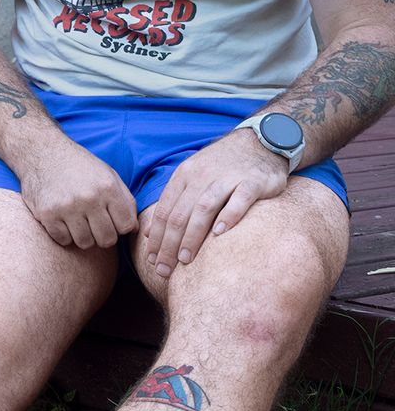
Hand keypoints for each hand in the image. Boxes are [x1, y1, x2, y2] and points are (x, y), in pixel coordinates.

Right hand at [20, 142, 137, 248]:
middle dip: (103, 235)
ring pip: (85, 243)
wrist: (44, 152)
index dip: (120, 227)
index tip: (111, 220)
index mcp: (108, 187)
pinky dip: (64, 234)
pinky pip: (63, 240)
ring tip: (79, 222)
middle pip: (107, 239)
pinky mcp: (48, 214)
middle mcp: (89, 198)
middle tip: (95, 224)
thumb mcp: (109, 175)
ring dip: (83, 236)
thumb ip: (125, 201)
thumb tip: (135, 229)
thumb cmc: (80, 166)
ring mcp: (67, 207)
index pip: (126, 226)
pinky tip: (63, 220)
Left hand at [144, 129, 288, 276]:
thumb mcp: (192, 177)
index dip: (156, 238)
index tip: (152, 261)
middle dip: (169, 245)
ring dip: (192, 236)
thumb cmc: (222, 167)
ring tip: (185, 259)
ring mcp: (228, 177)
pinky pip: (239, 200)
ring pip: (203, 208)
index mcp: (184, 176)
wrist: (261, 140)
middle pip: (180, 214)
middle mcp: (202, 176)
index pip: (164, 211)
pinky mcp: (253, 181)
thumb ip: (172, 203)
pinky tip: (220, 234)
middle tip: (164, 270)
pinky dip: (229, 216)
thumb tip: (149, 233)